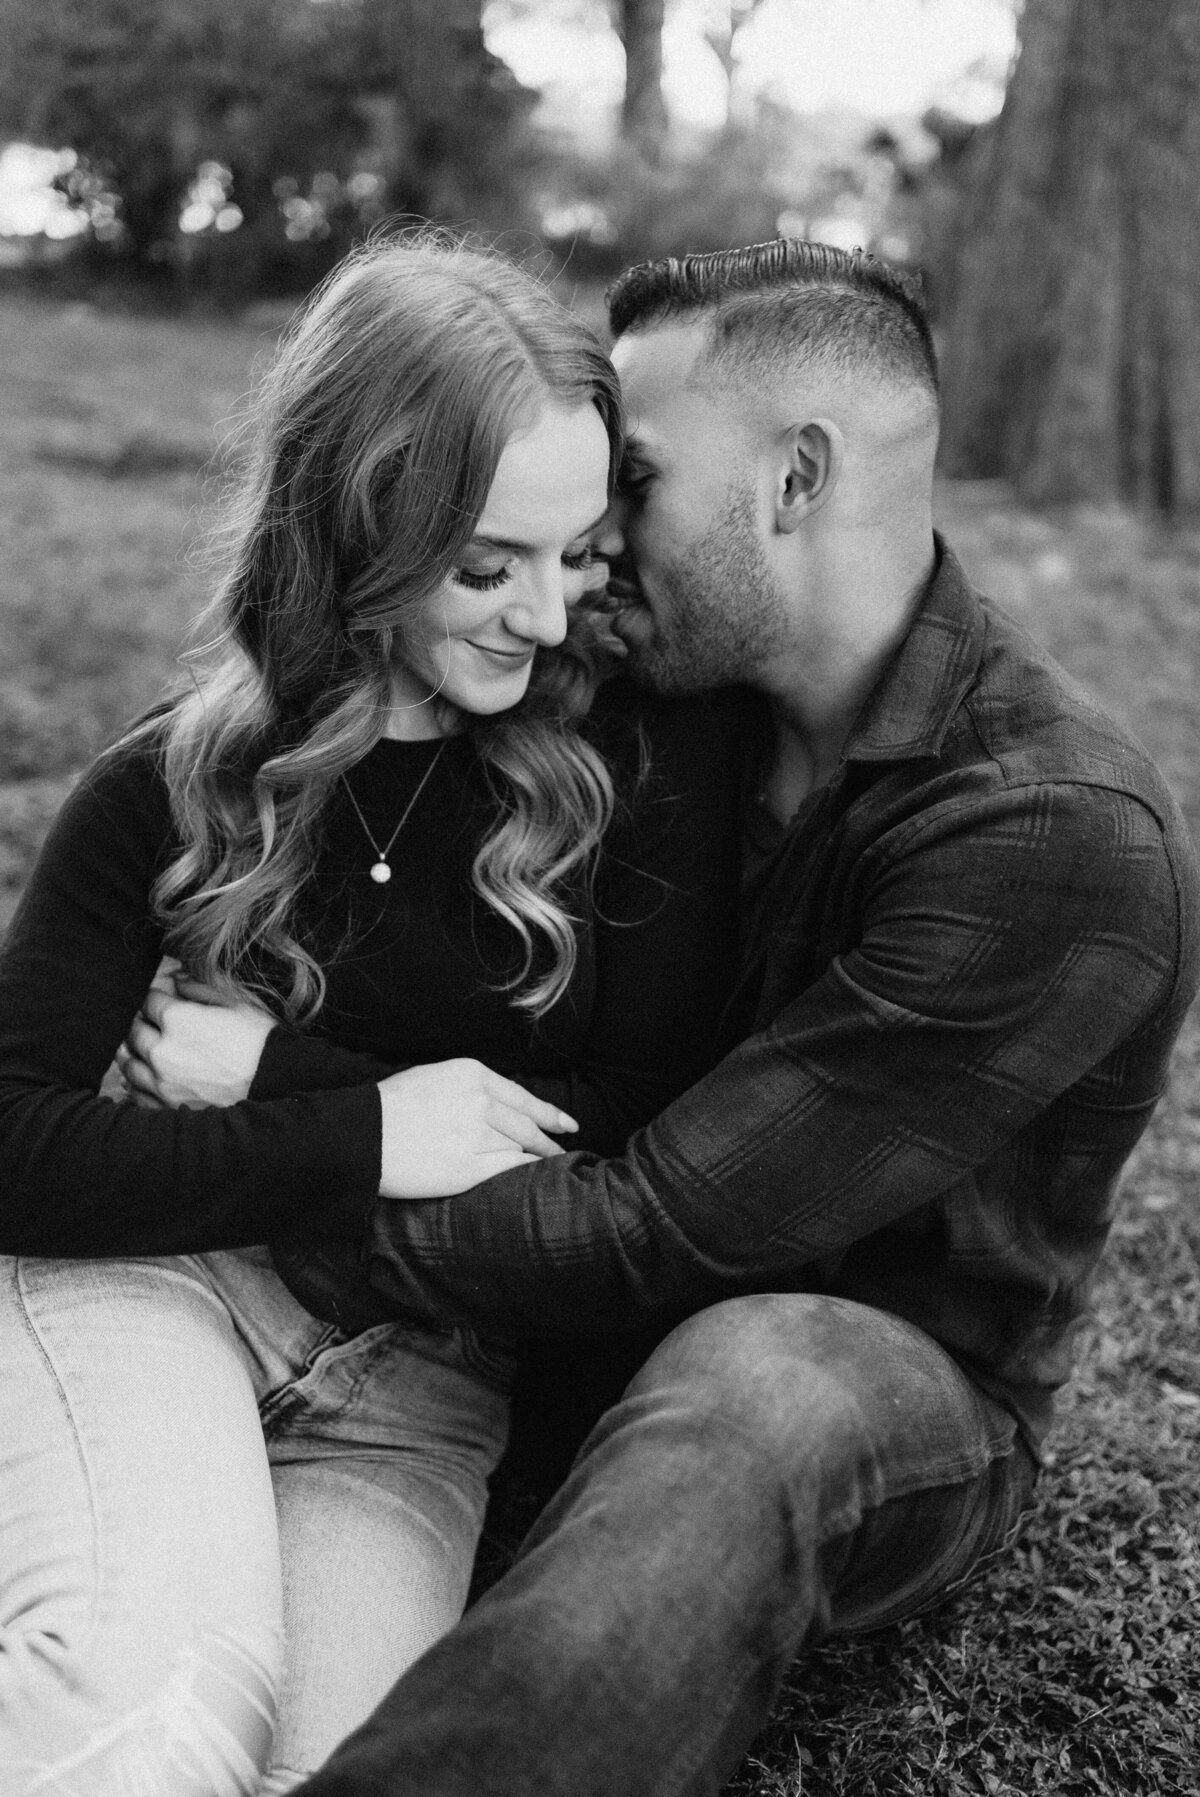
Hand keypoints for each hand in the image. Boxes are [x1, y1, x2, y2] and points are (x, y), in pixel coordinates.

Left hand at [116, 958, 274, 1109]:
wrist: (276, 1084)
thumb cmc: (260, 1040)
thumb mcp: (236, 1003)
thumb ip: (200, 988)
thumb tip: (177, 980)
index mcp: (177, 1020)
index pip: (148, 1000)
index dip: (155, 996)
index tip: (160, 998)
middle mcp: (162, 1051)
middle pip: (133, 1030)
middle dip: (139, 1021)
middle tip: (148, 1020)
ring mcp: (162, 1082)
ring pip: (128, 1064)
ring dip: (132, 1053)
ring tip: (138, 1048)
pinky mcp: (167, 1106)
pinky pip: (137, 1094)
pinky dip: (137, 1084)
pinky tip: (146, 1077)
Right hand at [376, 1059, 577, 1199]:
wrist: (361, 1135)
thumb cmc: (389, 1106)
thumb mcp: (433, 1078)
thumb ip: (468, 1087)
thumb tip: (497, 1104)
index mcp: (471, 1075)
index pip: (521, 1096)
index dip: (549, 1112)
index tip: (567, 1123)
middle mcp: (480, 1101)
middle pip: (527, 1124)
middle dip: (549, 1138)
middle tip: (564, 1147)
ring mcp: (477, 1135)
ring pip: (521, 1147)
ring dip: (539, 1157)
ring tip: (552, 1165)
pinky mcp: (469, 1167)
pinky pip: (508, 1169)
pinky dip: (525, 1172)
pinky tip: (533, 1176)